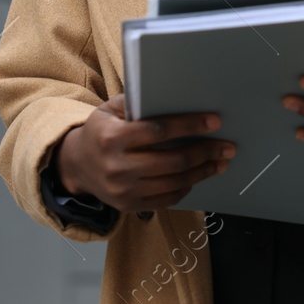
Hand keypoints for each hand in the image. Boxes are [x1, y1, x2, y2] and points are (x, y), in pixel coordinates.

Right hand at [54, 94, 234, 210]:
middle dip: (205, 152)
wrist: (76, 166)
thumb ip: (137, 103)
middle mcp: (118, 166)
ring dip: (202, 172)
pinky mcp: (130, 206)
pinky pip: (167, 199)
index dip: (189, 126)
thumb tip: (175, 97)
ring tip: (220, 163)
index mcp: (112, 137)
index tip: (214, 122)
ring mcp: (124, 190)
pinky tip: (198, 176)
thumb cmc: (100, 131)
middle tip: (226, 147)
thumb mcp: (109, 110)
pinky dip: (187, 187)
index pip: (158, 130)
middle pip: (172, 161)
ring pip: (174, 183)